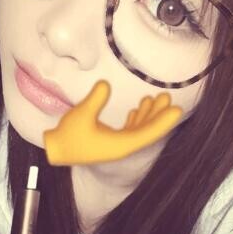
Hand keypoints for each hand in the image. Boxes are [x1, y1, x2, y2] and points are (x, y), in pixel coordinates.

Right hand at [43, 80, 182, 165]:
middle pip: (147, 131)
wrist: (56, 150)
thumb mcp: (81, 114)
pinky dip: (137, 120)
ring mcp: (118, 145)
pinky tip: (138, 109)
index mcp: (120, 145)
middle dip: (158, 114)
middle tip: (167, 96)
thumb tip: (105, 83)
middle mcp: (123, 146)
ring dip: (148, 115)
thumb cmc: (68, 135)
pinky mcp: (112, 141)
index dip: (163, 122)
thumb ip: (95, 99)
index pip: (147, 133)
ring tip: (155, 98)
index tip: (177, 110)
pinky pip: (130, 131)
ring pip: (139, 130)